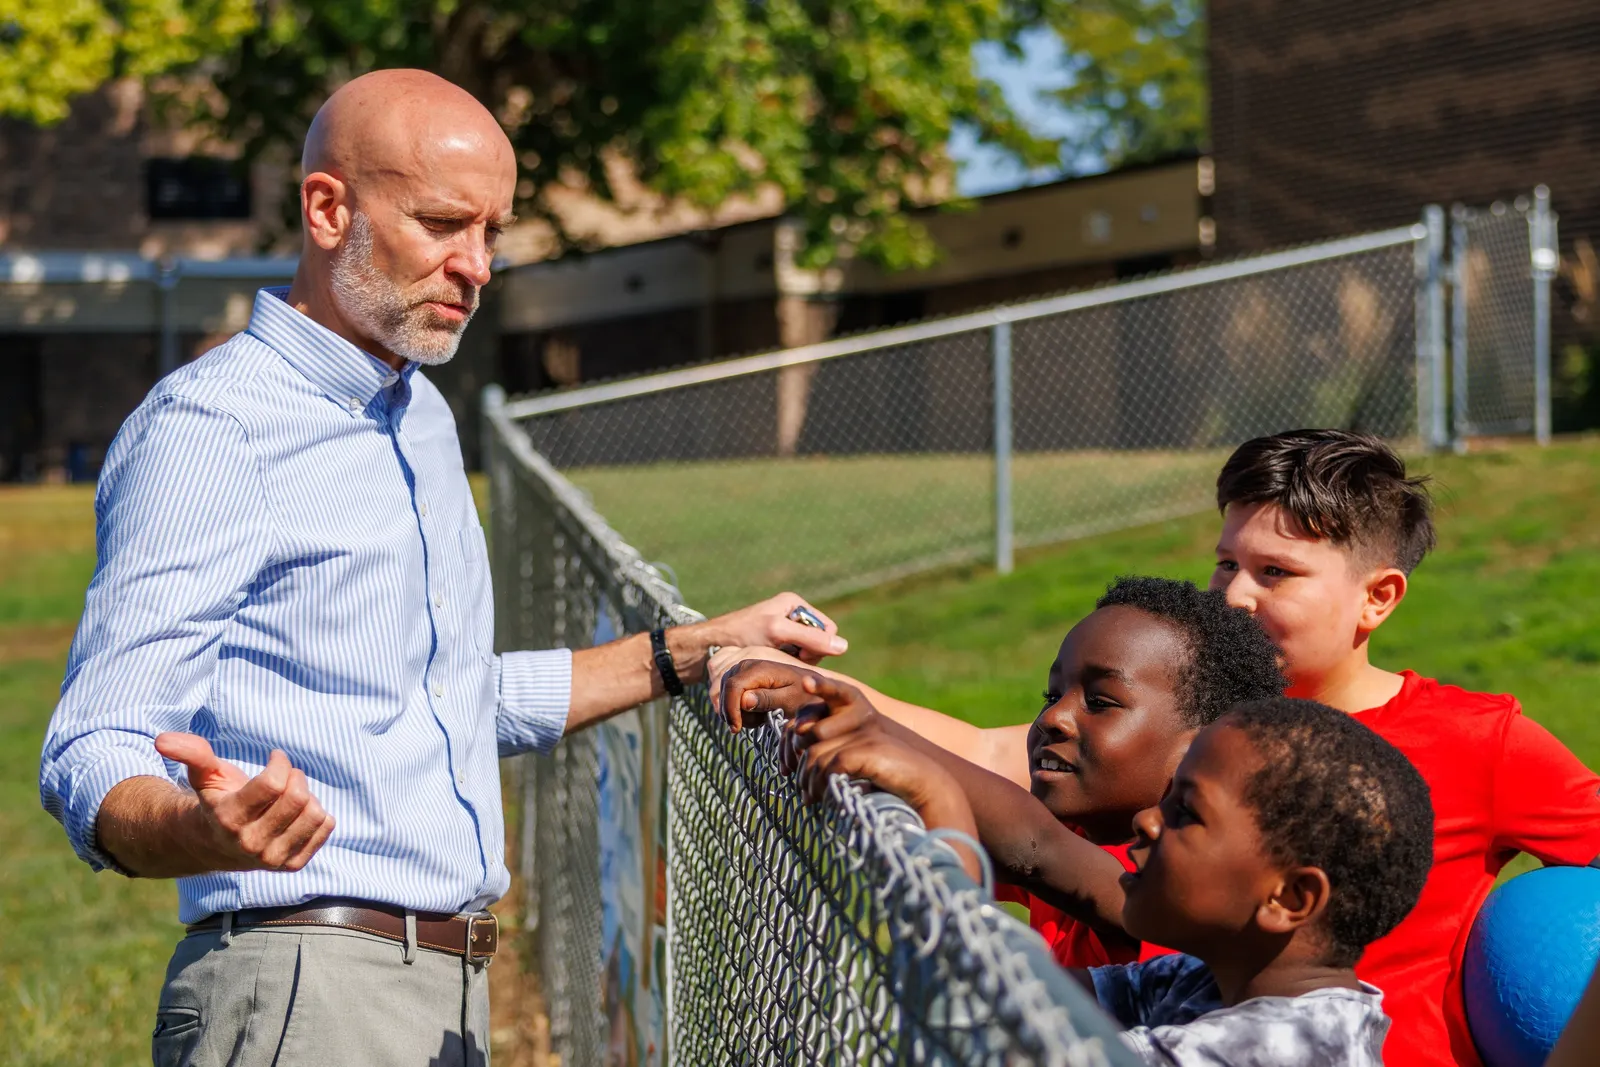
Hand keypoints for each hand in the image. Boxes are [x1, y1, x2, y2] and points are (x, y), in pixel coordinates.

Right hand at [155, 733, 334, 871]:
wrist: (217, 844)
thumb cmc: (215, 800)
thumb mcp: (203, 775)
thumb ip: (190, 754)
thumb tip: (162, 740)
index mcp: (228, 819)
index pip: (273, 783)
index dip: (280, 762)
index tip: (275, 756)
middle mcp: (250, 844)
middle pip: (297, 797)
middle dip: (295, 776)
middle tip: (285, 776)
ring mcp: (272, 858)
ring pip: (314, 813)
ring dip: (308, 795)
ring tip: (289, 796)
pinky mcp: (291, 865)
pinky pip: (325, 828)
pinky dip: (319, 814)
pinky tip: (298, 814)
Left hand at [701, 592, 845, 666]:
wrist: (712, 645)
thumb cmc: (743, 634)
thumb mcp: (778, 633)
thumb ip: (810, 638)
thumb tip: (844, 647)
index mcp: (796, 604)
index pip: (828, 629)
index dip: (820, 645)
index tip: (799, 654)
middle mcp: (792, 614)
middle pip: (819, 641)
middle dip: (807, 654)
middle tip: (786, 658)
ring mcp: (785, 630)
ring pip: (808, 652)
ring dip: (796, 660)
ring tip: (777, 661)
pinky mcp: (777, 644)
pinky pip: (794, 656)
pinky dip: (787, 662)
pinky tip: (773, 664)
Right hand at [716, 657, 843, 731]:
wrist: (812, 687)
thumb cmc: (805, 695)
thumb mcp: (790, 700)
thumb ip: (767, 699)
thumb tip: (743, 700)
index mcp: (759, 668)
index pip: (733, 686)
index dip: (730, 709)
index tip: (736, 729)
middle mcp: (747, 664)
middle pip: (725, 690)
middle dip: (733, 712)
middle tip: (755, 724)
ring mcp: (743, 669)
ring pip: (725, 693)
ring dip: (737, 711)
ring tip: (759, 718)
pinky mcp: (742, 676)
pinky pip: (729, 693)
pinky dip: (738, 707)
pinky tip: (756, 713)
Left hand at [782, 674, 980, 874]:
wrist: (924, 786)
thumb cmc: (890, 780)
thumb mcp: (856, 769)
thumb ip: (831, 764)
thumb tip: (798, 777)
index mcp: (851, 721)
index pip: (809, 719)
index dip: (790, 743)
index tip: (785, 770)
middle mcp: (854, 722)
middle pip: (808, 740)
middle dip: (799, 768)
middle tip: (802, 793)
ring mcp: (860, 735)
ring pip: (816, 756)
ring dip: (808, 782)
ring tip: (810, 801)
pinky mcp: (865, 750)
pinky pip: (831, 766)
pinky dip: (822, 786)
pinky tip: (823, 801)